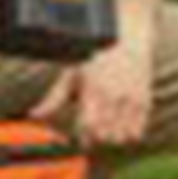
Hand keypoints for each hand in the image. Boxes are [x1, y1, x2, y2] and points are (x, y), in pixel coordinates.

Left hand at [30, 43, 152, 147]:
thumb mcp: (71, 74)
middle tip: (94, 130)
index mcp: (93, 90)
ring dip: (112, 137)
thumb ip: (54, 98)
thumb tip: (33, 115)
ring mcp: (131, 99)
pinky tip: (121, 125)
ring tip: (107, 128)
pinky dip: (128, 134)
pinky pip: (137, 132)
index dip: (84, 137)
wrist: (127, 39)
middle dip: (97, 137)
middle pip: (105, 135)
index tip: (82, 139)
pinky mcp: (145, 100)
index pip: (88, 126)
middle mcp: (114, 96)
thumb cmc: (93, 57)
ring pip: (121, 137)